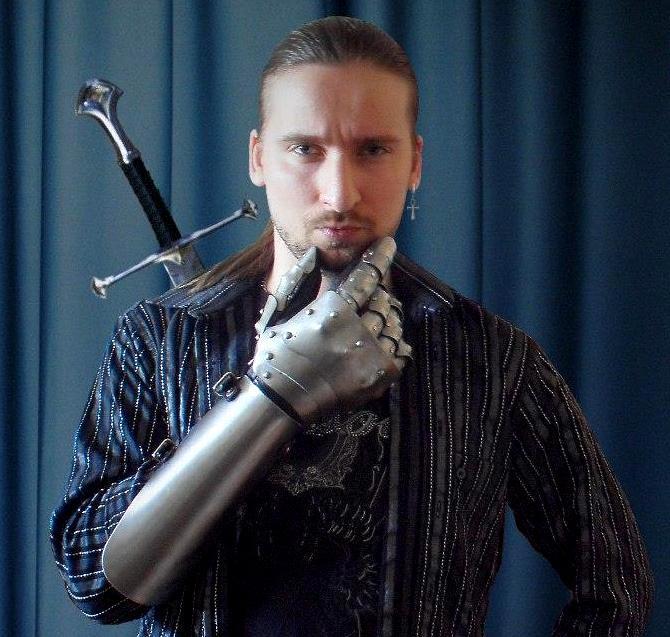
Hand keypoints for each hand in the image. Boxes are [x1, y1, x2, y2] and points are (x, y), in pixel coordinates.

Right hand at [251, 237, 411, 423]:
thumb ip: (300, 281)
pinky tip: (382, 339)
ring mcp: (369, 358)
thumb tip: (314, 253)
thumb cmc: (276, 354)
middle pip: (381, 300)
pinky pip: (400, 350)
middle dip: (377, 292)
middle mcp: (354, 334)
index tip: (389, 245)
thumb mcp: (280, 313)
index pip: (364, 277)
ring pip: (393, 324)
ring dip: (385, 316)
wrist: (281, 401)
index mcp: (330, 313)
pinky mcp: (378, 378)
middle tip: (372, 292)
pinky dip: (394, 341)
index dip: (379, 258)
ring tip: (374, 317)